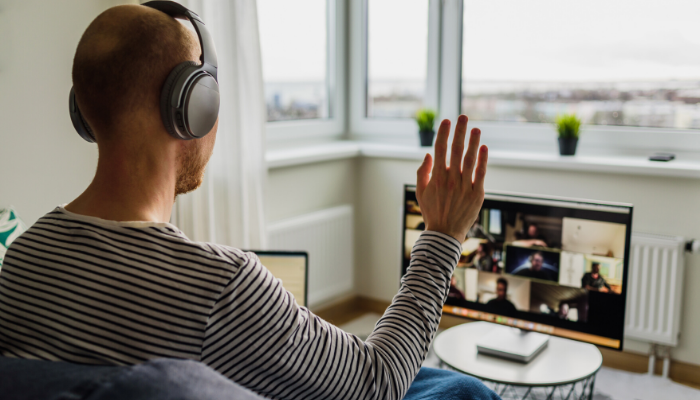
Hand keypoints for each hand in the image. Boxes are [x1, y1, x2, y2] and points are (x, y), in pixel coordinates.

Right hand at [416, 115, 487, 242]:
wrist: (445, 233)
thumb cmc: (432, 211)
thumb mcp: (420, 192)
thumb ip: (423, 172)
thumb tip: (429, 155)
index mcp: (436, 177)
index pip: (440, 149)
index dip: (443, 133)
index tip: (446, 121)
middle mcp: (450, 179)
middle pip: (456, 149)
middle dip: (460, 131)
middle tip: (463, 117)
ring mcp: (465, 186)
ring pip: (470, 158)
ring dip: (473, 142)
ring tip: (476, 129)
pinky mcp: (476, 193)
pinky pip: (480, 173)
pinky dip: (483, 159)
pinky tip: (483, 148)